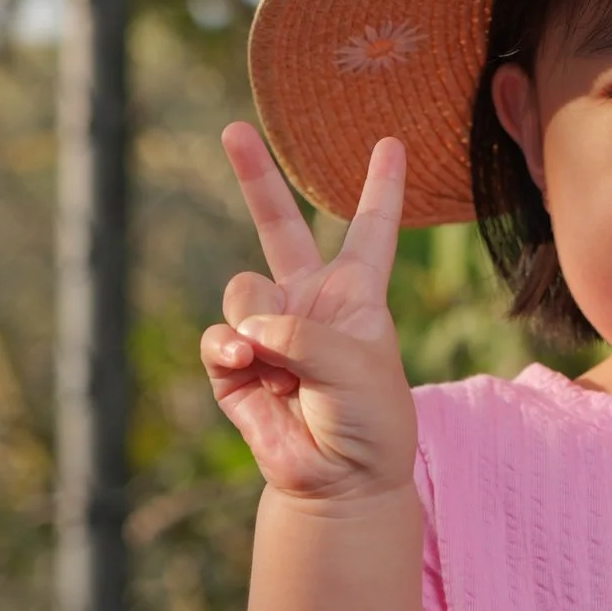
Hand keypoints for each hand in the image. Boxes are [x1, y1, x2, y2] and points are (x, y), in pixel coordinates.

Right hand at [202, 123, 416, 504]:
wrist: (339, 481)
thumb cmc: (369, 420)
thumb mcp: (357, 365)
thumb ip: (302, 333)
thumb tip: (246, 330)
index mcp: (357, 294)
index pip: (371, 229)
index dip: (381, 187)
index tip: (392, 142)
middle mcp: (310, 303)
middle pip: (278, 226)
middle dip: (255, 177)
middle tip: (233, 129)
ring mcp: (267, 331)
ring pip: (243, 289)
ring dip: (260, 326)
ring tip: (281, 367)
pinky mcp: (233, 364)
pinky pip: (218, 336)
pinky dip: (229, 350)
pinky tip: (246, 365)